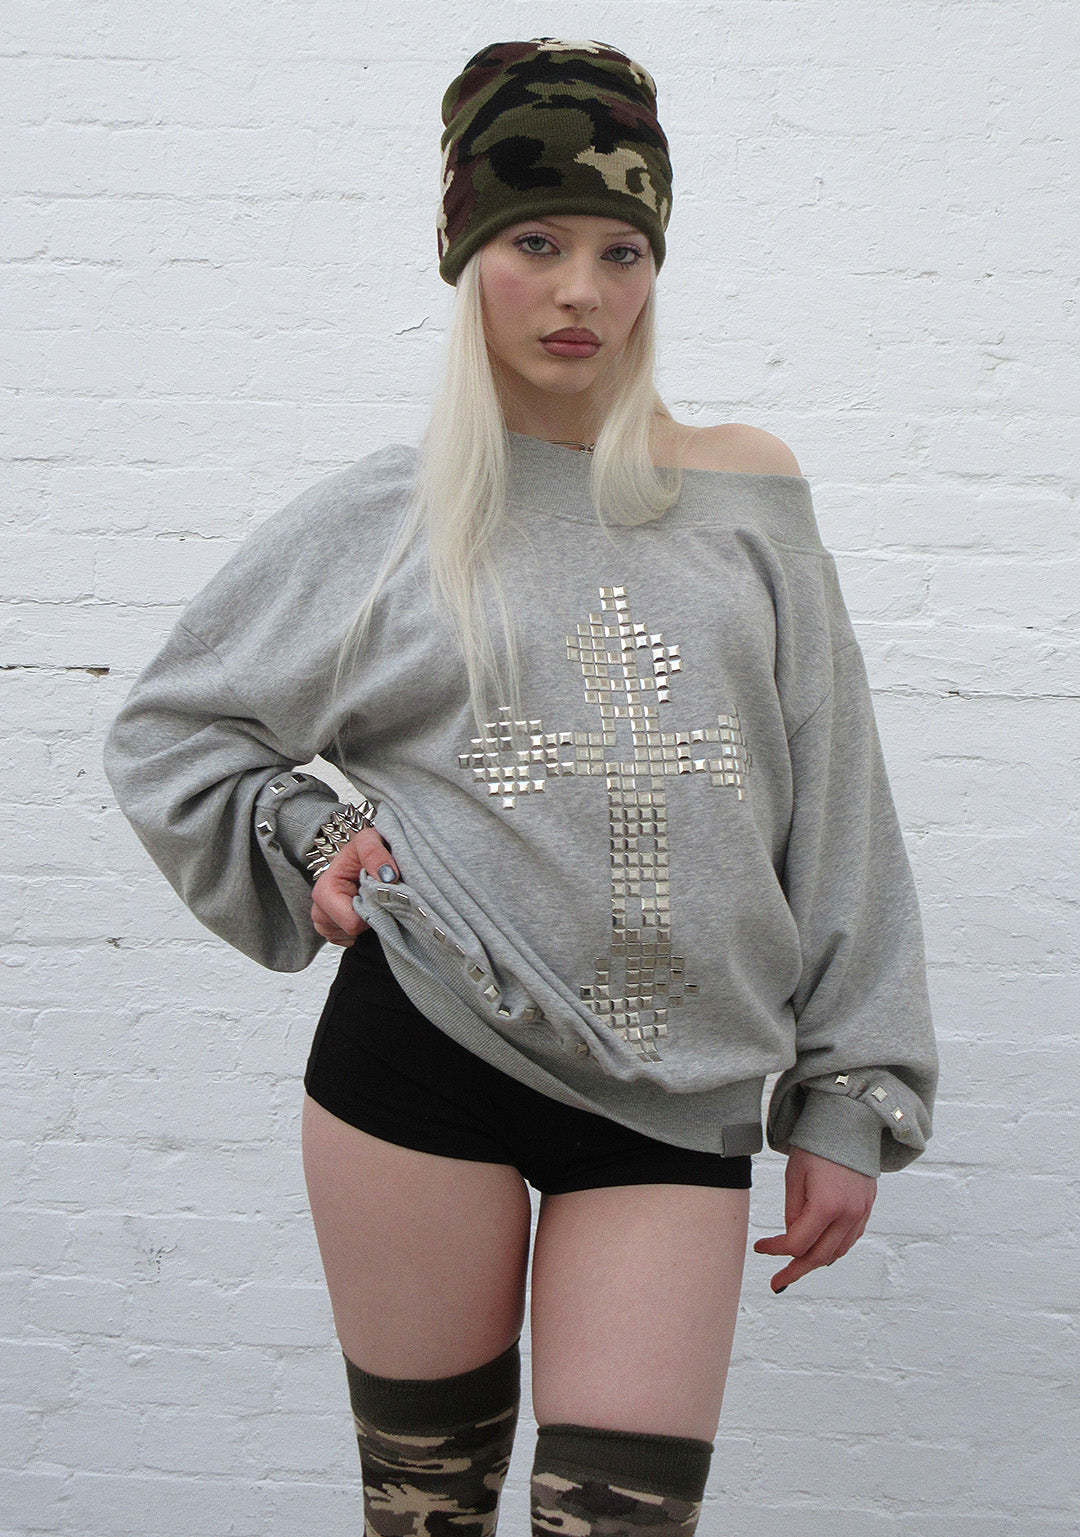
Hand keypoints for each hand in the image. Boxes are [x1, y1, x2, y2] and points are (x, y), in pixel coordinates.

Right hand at [310, 829, 399, 946]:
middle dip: (369, 917)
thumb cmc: (365, 847)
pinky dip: (361, 929)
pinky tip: (364, 909)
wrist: (366, 852)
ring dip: (365, 922)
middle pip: (350, 932)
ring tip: (369, 899)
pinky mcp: (331, 928)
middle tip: (375, 896)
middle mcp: (319, 907)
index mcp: (325, 889)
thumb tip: (387, 875)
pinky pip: (348, 941)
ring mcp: (323, 920)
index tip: (379, 894)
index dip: (372, 911)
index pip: (351, 922)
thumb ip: (374, 852)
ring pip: (350, 937)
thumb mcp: (369, 839)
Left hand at [753, 1144, 876, 1292]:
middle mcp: (848, 1215)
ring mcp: (861, 1213)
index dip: (776, 1250)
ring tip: (795, 1265)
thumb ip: (793, 1212)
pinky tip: (818, 1249)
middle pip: (820, 1257)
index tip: (760, 1247)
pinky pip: (849, 1239)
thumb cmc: (816, 1146)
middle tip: (778, 1281)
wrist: (849, 1123)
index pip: (797, 1243)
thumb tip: (793, 1237)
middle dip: (796, 1270)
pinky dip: (833, 1248)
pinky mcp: (867, 1208)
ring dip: (815, 1261)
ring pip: (837, 1252)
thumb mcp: (795, 1177)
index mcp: (826, 1206)